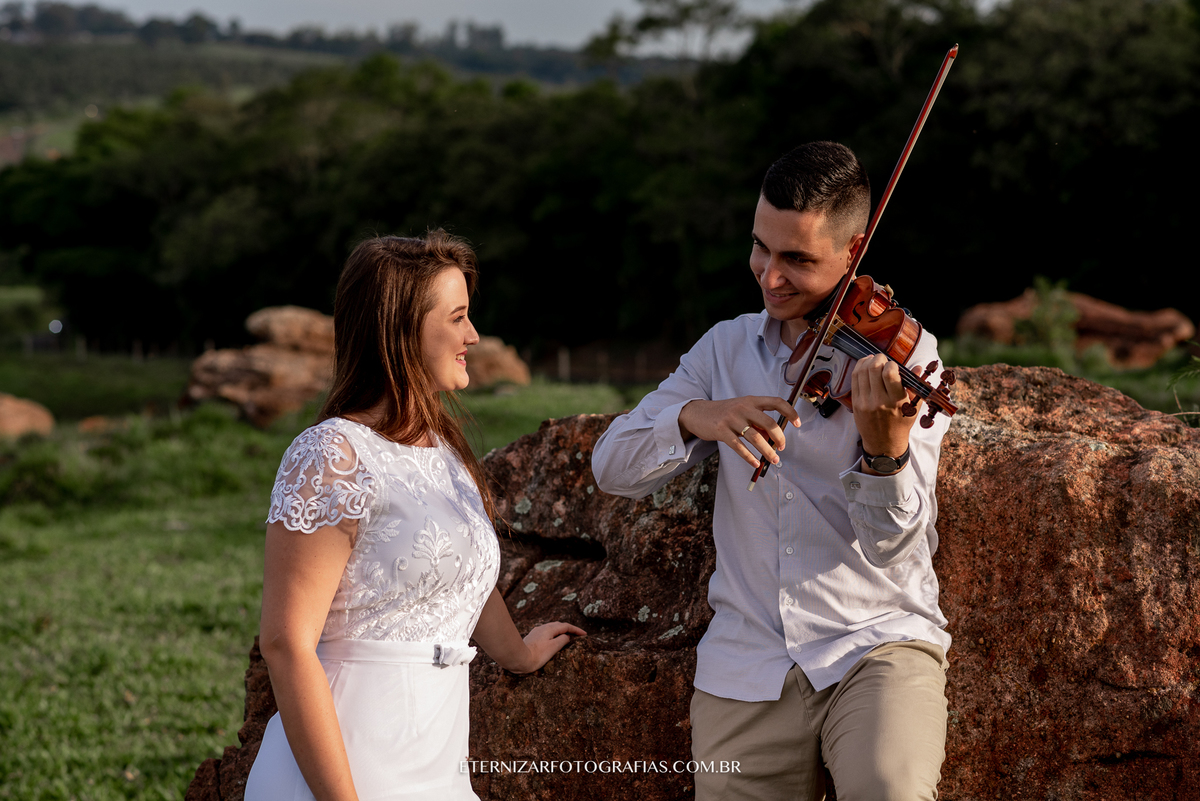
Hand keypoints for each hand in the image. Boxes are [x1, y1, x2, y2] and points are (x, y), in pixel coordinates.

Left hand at [511, 622, 585, 673]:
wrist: (517, 658)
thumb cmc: (536, 655)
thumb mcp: (553, 648)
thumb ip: (562, 640)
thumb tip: (566, 636)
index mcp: (549, 629)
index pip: (566, 626)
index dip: (576, 630)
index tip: (584, 634)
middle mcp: (542, 628)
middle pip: (558, 625)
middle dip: (568, 629)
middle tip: (576, 635)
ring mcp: (535, 632)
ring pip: (551, 628)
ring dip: (560, 631)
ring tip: (565, 637)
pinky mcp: (531, 638)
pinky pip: (545, 633)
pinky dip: (552, 634)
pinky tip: (551, 640)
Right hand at [678, 396, 800, 468]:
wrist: (698, 413)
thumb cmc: (724, 413)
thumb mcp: (742, 412)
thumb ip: (757, 422)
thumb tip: (772, 439)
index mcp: (751, 400)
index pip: (776, 402)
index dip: (790, 412)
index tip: (798, 423)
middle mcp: (743, 407)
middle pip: (769, 423)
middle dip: (779, 438)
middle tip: (781, 448)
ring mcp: (732, 419)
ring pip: (755, 437)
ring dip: (767, 451)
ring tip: (772, 460)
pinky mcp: (721, 431)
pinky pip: (739, 446)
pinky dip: (749, 457)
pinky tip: (755, 463)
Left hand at [850, 353, 918, 472]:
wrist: (883, 444)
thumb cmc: (901, 424)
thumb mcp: (913, 407)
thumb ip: (914, 386)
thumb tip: (916, 367)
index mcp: (896, 401)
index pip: (889, 373)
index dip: (891, 364)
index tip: (893, 365)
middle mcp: (879, 401)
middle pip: (874, 369)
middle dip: (879, 358)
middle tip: (883, 359)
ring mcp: (865, 402)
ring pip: (862, 371)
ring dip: (868, 361)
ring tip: (874, 360)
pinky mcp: (855, 403)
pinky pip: (854, 379)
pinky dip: (859, 368)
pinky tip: (865, 365)